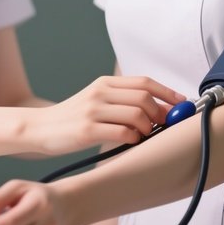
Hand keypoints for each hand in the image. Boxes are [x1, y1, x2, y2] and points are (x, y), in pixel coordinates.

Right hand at [27, 76, 184, 154]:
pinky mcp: (87, 130)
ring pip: (137, 115)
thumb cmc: (72, 118)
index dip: (167, 93)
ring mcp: (93, 111)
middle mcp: (100, 93)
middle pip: (144, 98)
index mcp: (104, 83)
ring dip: (148, 127)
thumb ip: (121, 100)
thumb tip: (157, 108)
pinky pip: (123, 133)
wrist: (40, 128)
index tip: (183, 103)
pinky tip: (131, 142)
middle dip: (161, 112)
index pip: (144, 82)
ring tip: (145, 135)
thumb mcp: (95, 100)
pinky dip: (134, 138)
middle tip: (165, 125)